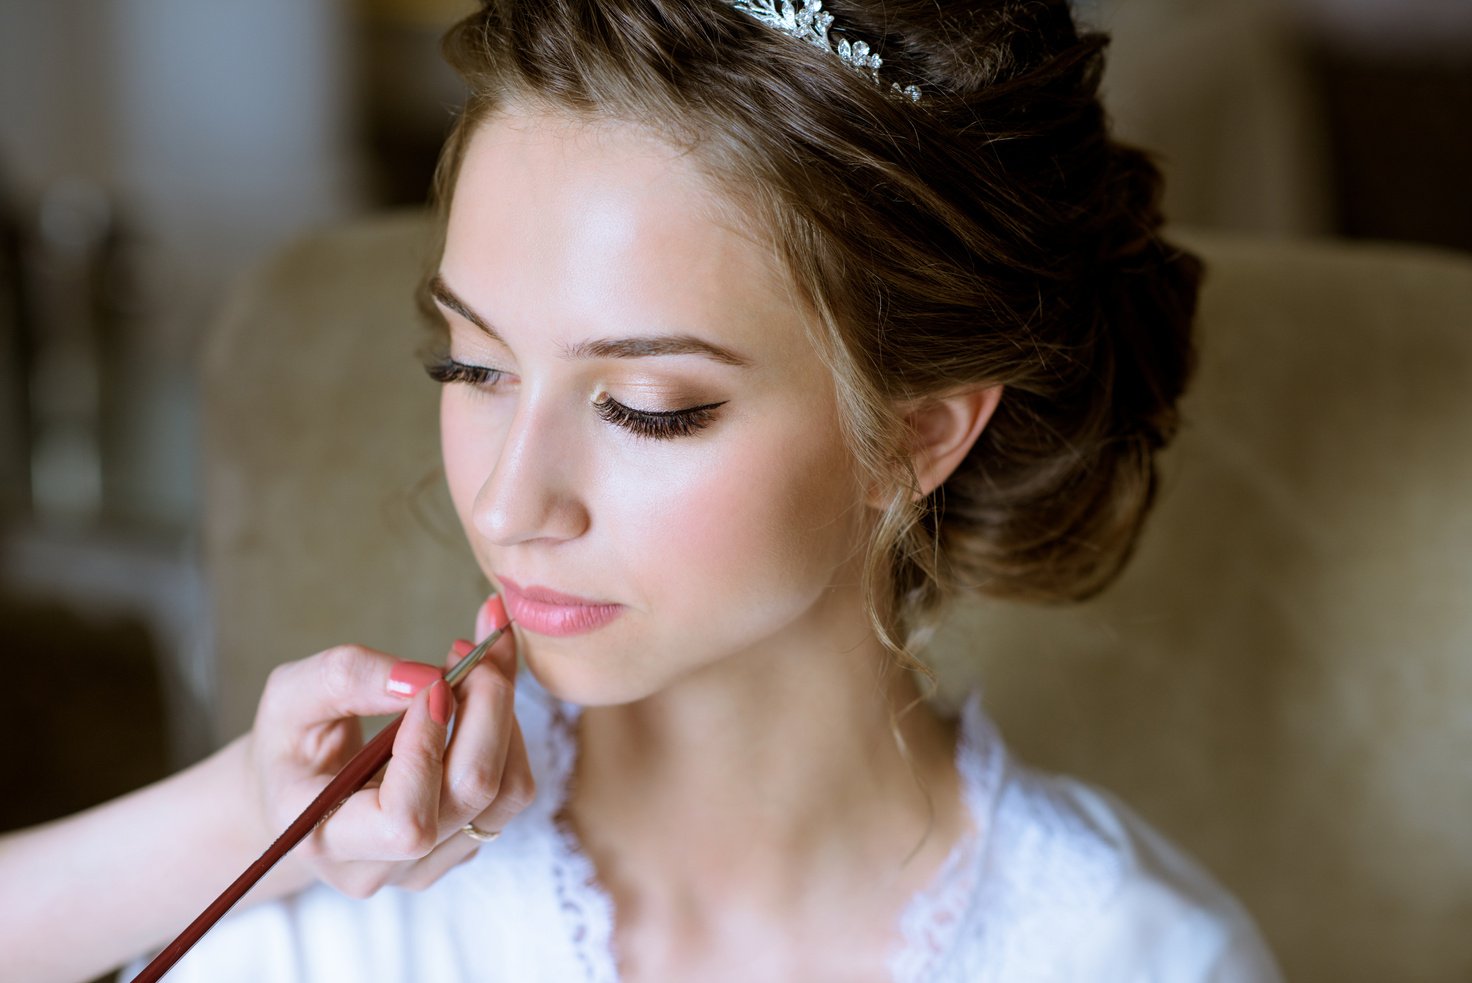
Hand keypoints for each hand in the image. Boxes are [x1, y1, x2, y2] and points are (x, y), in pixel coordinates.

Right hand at [242, 596, 532, 898]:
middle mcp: (382, 866)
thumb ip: (347, 678)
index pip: (406, 821)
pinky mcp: (462, 845)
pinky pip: (511, 789)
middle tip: (472, 650)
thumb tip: (425, 678)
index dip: (429, 747)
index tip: (431, 682)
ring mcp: (428, 863)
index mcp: (325, 839)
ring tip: (483, 660)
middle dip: (486, 709)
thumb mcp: (291, 696)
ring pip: (507, 792)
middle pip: (472, 794)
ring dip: (506, 715)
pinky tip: (484, 691)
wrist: (297, 792)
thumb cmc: (289, 744)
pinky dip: (509, 730)